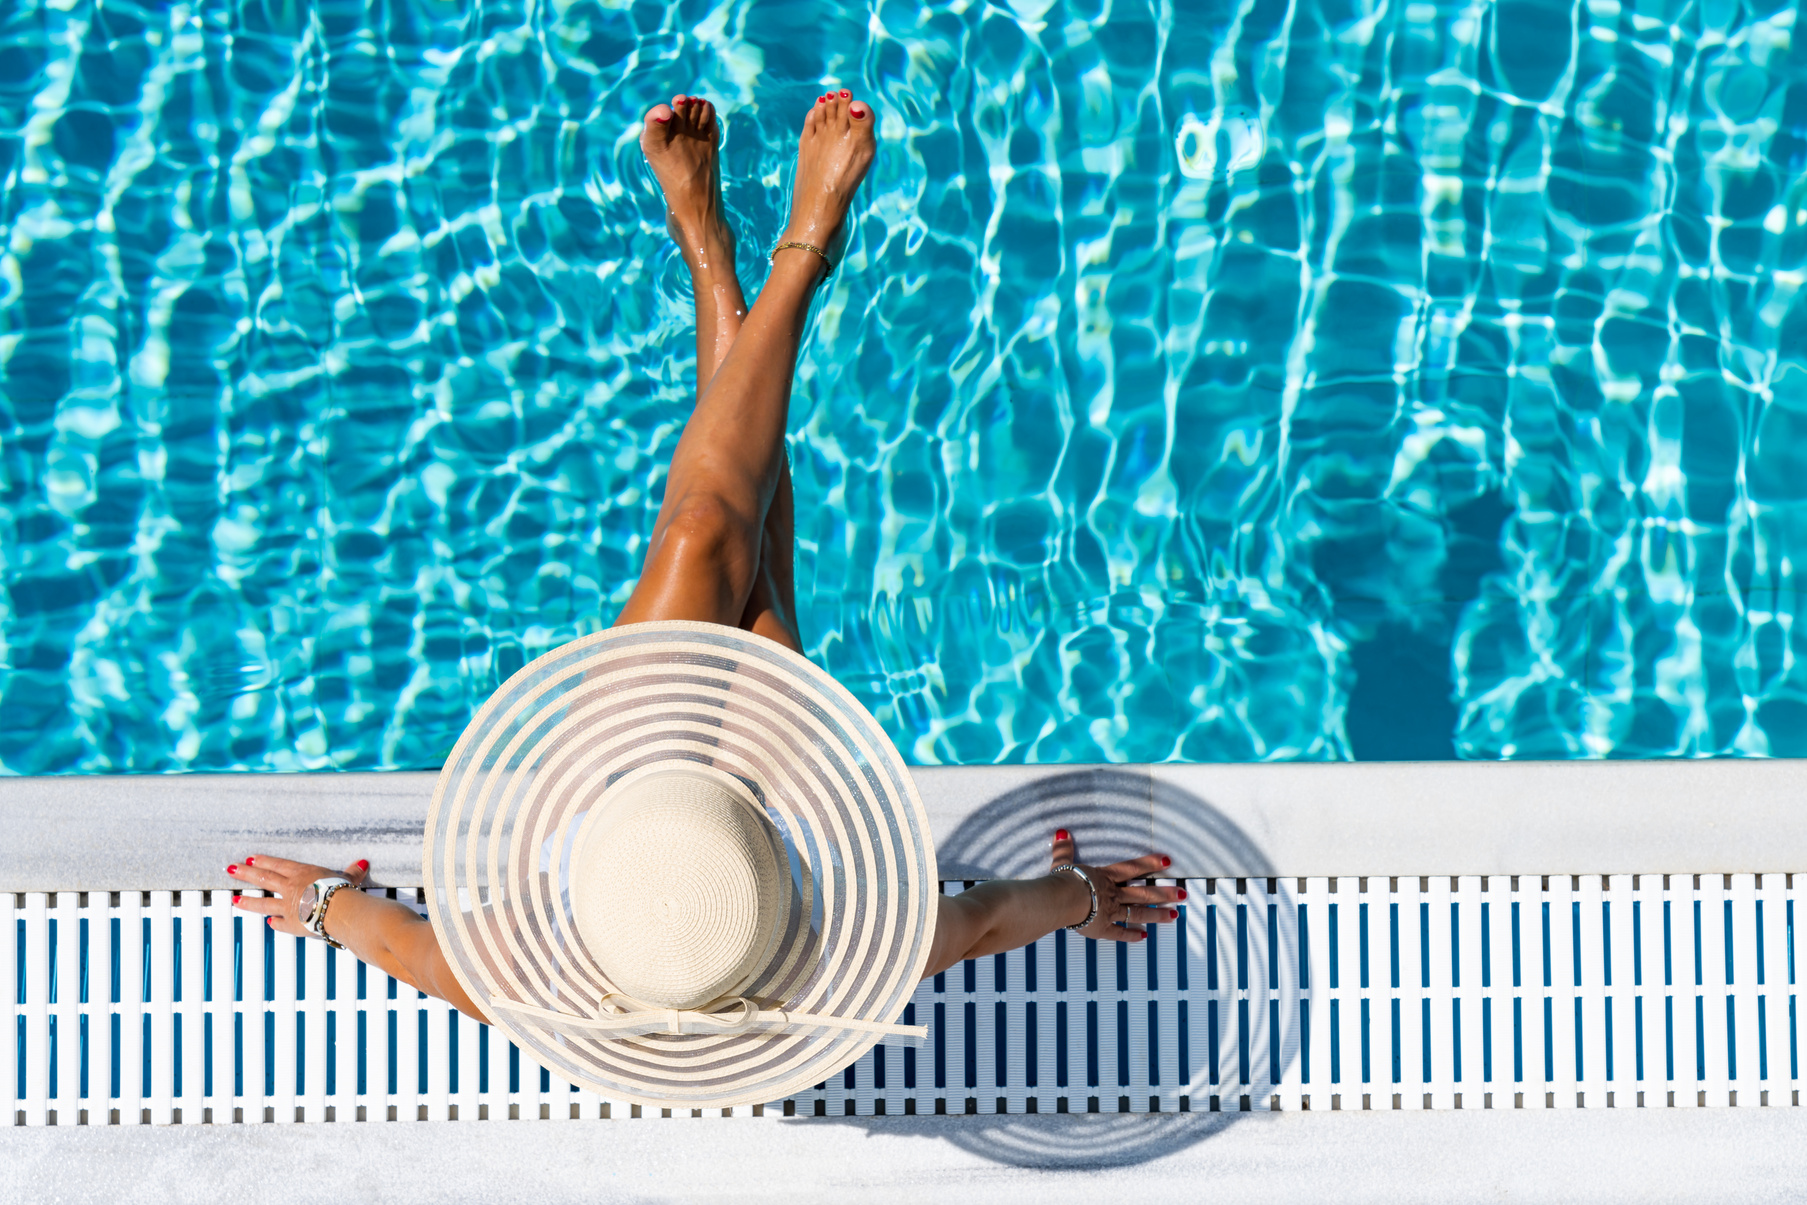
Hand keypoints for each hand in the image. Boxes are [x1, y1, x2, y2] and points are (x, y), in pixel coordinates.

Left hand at [227, 854, 370, 938]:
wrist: (338, 910)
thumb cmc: (342, 890)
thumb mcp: (347, 878)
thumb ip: (352, 872)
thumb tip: (363, 863)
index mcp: (302, 874)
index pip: (279, 865)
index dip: (265, 861)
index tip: (251, 858)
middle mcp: (291, 888)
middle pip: (264, 878)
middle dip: (246, 874)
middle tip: (231, 869)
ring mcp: (288, 907)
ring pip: (263, 903)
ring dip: (248, 902)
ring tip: (234, 900)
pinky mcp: (291, 924)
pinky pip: (280, 923)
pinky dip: (275, 923)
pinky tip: (269, 924)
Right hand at [1050, 829, 1183, 943]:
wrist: (1060, 901)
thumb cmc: (1061, 882)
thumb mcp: (1062, 863)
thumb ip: (1064, 849)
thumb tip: (1061, 833)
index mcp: (1105, 877)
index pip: (1132, 868)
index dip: (1150, 863)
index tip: (1168, 861)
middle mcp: (1113, 894)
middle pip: (1143, 893)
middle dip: (1164, 893)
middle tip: (1183, 894)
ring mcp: (1110, 912)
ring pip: (1138, 913)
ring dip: (1156, 914)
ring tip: (1174, 915)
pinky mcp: (1103, 929)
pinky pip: (1120, 933)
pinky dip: (1131, 935)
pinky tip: (1144, 937)